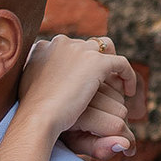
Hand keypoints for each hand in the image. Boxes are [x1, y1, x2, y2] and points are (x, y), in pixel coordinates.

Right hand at [22, 36, 144, 160]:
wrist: (37, 117)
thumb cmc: (30, 113)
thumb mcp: (30, 89)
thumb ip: (41, 78)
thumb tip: (48, 80)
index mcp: (42, 47)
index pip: (68, 47)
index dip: (80, 63)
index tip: (86, 81)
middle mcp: (60, 42)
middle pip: (88, 45)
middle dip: (97, 62)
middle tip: (105, 84)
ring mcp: (79, 50)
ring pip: (106, 50)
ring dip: (112, 66)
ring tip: (118, 87)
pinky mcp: (95, 62)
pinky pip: (121, 64)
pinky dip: (128, 76)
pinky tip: (129, 92)